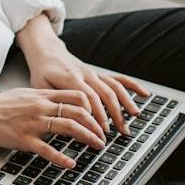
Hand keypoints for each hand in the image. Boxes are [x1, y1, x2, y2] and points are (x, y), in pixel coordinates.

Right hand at [0, 88, 107, 169]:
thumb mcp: (25, 94)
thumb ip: (43, 97)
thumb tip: (60, 102)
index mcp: (42, 95)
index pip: (77, 96)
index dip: (94, 107)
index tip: (101, 117)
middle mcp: (41, 106)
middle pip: (79, 111)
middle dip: (96, 125)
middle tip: (104, 135)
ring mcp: (33, 123)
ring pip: (69, 127)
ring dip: (88, 137)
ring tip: (97, 146)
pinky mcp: (24, 139)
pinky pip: (47, 150)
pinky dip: (62, 158)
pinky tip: (71, 164)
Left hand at [25, 43, 150, 139]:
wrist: (47, 52)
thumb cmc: (42, 72)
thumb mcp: (40, 88)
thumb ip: (54, 102)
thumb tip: (64, 120)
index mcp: (71, 78)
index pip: (88, 98)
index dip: (96, 115)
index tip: (100, 131)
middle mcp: (86, 75)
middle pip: (105, 94)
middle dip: (115, 114)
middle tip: (120, 132)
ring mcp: (94, 74)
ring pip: (114, 87)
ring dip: (126, 103)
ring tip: (134, 117)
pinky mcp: (99, 75)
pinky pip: (118, 79)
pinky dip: (132, 86)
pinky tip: (144, 94)